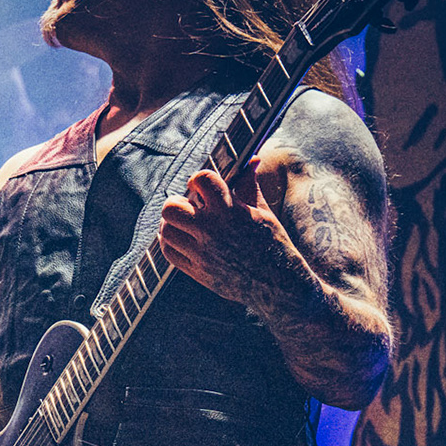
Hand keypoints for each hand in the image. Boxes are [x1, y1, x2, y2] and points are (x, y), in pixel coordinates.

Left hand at [159, 166, 298, 303]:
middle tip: (189, 207)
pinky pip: (169, 253)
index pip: (201, 180)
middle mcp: (212, 231)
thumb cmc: (274, 244)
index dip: (199, 179)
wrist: (279, 285)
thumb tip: (251, 159)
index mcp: (230, 211)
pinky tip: (183, 239)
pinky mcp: (198, 272)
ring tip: (185, 224)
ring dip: (172, 224)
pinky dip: (171, 243)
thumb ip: (249, 185)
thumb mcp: (263, 212)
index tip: (203, 185)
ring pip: (166, 230)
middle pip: (171, 207)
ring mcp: (202, 253)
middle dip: (178, 203)